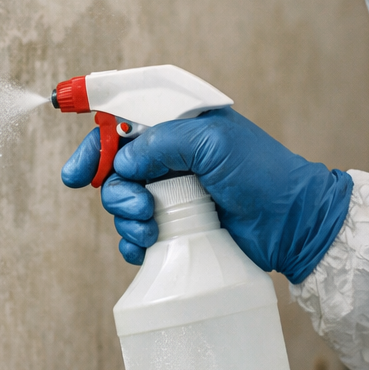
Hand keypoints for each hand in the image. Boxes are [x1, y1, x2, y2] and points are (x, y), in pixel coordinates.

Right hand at [61, 108, 352, 281]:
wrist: (293, 222)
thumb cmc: (261, 173)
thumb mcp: (212, 142)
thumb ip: (162, 143)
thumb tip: (122, 162)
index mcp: (178, 123)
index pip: (121, 122)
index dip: (94, 144)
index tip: (75, 174)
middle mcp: (171, 155)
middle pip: (114, 167)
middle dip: (115, 189)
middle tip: (138, 207)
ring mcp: (173, 191)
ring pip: (123, 201)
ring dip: (127, 217)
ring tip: (151, 228)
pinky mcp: (177, 224)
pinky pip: (137, 233)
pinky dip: (134, 242)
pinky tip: (147, 247)